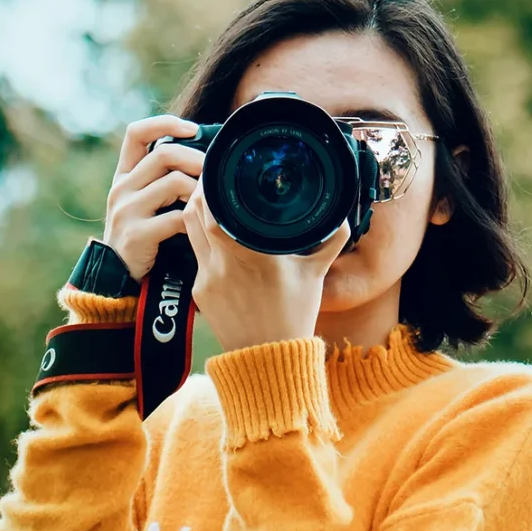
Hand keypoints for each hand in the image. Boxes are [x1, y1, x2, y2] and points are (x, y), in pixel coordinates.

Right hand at [102, 115, 202, 283]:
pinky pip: (176, 218)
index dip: (165, 123)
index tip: (194, 129)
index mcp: (124, 175)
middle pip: (164, 154)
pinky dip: (195, 220)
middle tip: (217, 172)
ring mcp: (127, 210)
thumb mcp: (146, 203)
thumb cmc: (144, 236)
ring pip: (174, 182)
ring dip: (200, 191)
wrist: (119, 276)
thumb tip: (205, 158)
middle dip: (197, 159)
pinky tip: (202, 226)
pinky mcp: (137, 234)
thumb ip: (164, 181)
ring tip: (211, 202)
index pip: (136, 133)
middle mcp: (122, 188)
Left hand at [182, 180, 351, 353]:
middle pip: (194, 213)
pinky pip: (194, 253)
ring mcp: (207, 278)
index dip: (211, 186)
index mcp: (256, 255)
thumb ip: (330, 241)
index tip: (220, 171)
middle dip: (200, 191)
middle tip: (212, 178)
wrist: (268, 359)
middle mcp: (225, 265)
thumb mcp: (315, 275)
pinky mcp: (198, 291)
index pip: (217, 211)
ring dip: (194, 211)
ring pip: (188, 230)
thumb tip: (343, 215)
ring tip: (207, 198)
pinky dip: (200, 238)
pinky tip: (211, 232)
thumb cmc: (294, 317)